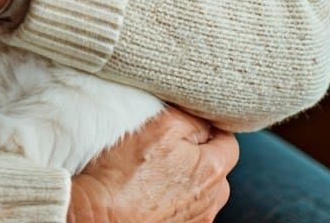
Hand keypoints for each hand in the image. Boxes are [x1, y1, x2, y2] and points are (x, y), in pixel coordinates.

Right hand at [68, 107, 237, 222]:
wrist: (101, 214)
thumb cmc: (126, 169)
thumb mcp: (162, 124)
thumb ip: (193, 118)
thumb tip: (206, 118)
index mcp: (213, 171)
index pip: (228, 140)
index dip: (208, 126)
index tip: (187, 122)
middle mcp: (211, 201)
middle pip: (216, 167)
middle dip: (199, 153)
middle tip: (167, 144)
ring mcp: (196, 220)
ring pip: (201, 189)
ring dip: (186, 177)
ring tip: (156, 169)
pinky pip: (185, 207)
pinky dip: (174, 197)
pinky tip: (151, 190)